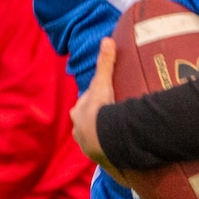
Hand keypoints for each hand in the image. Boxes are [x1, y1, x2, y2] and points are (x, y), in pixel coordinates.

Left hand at [71, 37, 117, 173]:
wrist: (101, 141)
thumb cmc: (99, 111)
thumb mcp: (102, 84)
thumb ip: (105, 63)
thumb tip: (107, 40)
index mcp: (78, 113)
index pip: (87, 102)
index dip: (96, 99)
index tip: (106, 97)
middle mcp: (79, 131)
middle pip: (89, 121)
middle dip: (99, 119)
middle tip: (114, 116)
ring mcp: (88, 146)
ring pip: (96, 138)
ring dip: (105, 136)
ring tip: (118, 135)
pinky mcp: (99, 158)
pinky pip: (106, 152)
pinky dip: (112, 150)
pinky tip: (120, 150)